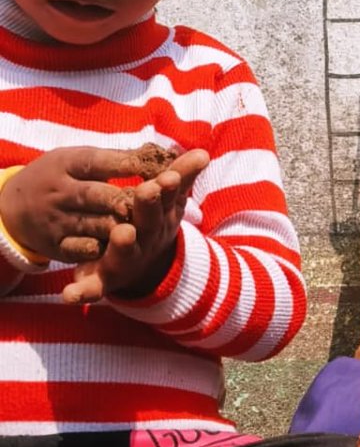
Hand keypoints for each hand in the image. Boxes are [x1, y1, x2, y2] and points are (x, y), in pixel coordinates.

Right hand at [0, 145, 181, 262]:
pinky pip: (77, 249)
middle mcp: (60, 191)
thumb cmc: (62, 177)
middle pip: (93, 194)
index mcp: (68, 164)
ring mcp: (57, 220)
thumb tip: (167, 152)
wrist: (13, 207)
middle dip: (119, 197)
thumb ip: (119, 159)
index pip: (97, 162)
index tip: (154, 164)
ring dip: (113, 226)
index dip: (125, 164)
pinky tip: (111, 249)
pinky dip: (94, 249)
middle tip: (148, 196)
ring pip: (89, 224)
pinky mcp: (56, 245)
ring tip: (136, 226)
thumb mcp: (79, 160)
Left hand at [62, 150, 208, 302]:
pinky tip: (69, 294)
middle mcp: (145, 241)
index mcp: (160, 219)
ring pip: (125, 254)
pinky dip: (83, 292)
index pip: (166, 200)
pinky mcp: (103, 282)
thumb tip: (203, 152)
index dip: (168, 189)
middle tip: (147, 190)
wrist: (142, 267)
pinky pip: (93, 288)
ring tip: (123, 233)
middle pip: (148, 224)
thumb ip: (182, 177)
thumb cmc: (152, 223)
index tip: (168, 175)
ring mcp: (125, 262)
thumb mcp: (169, 201)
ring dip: (124, 245)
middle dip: (148, 208)